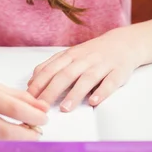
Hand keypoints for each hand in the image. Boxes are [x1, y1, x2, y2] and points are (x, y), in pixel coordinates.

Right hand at [0, 73, 48, 140]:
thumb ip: (15, 96)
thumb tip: (41, 107)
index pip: (9, 107)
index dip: (31, 116)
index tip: (44, 119)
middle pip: (3, 132)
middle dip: (26, 135)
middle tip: (38, 133)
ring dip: (14, 145)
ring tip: (25, 138)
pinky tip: (6, 147)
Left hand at [27, 27, 143, 110]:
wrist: (123, 43)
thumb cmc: (92, 53)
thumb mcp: (70, 55)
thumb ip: (51, 67)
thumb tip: (31, 83)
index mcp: (70, 55)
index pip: (51, 69)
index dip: (39, 83)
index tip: (29, 97)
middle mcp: (84, 59)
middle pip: (65, 75)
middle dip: (51, 91)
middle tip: (42, 106)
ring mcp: (101, 65)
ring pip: (86, 79)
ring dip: (75, 94)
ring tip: (65, 108)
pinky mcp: (118, 72)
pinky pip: (110, 82)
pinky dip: (102, 92)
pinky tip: (93, 101)